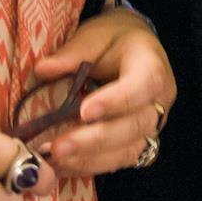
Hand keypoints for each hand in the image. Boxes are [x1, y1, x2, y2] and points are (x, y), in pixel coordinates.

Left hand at [31, 10, 176, 176]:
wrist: (133, 49)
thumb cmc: (115, 40)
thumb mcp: (95, 35)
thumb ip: (73, 52)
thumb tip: (43, 69)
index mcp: (152, 68)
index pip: (141, 86)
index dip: (115, 102)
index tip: (84, 111)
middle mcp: (158, 102)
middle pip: (134, 127)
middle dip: (94, 140)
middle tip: (58, 147)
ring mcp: (150, 127)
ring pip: (127, 152)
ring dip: (89, 159)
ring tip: (54, 159)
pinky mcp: (136, 143)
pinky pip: (117, 162)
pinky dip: (89, 166)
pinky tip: (62, 165)